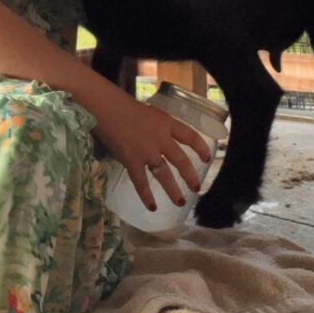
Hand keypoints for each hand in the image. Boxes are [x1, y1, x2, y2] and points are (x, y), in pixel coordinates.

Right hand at [96, 99, 211, 211]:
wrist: (105, 107)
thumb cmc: (122, 105)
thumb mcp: (148, 113)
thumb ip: (156, 127)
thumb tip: (158, 140)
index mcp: (166, 123)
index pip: (190, 136)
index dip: (200, 148)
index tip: (207, 158)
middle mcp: (160, 139)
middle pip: (181, 160)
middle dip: (190, 176)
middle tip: (196, 188)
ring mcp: (147, 151)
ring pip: (164, 174)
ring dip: (173, 190)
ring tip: (180, 202)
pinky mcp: (132, 161)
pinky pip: (141, 182)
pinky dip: (146, 196)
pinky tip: (152, 207)